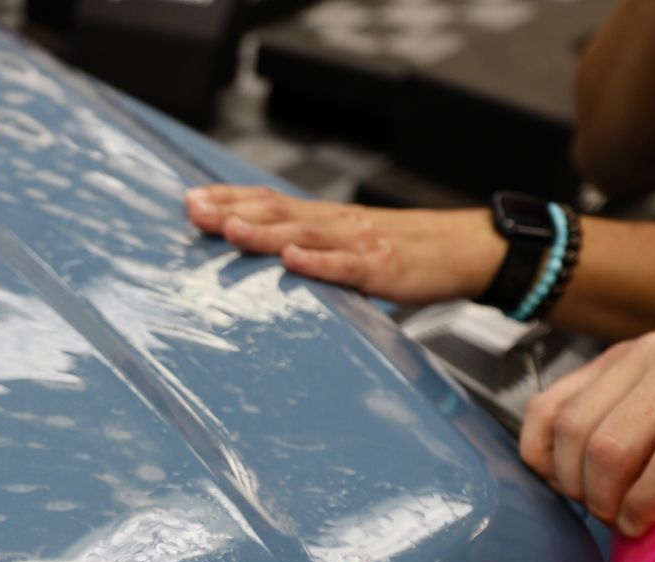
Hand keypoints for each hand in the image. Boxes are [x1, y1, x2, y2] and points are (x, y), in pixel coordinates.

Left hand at [185, 186, 504, 305]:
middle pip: (277, 213)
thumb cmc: (402, 250)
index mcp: (325, 219)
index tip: (192, 200)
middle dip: (232, 211)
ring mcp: (358, 244)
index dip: (230, 199)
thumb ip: (310, 246)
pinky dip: (317, 264)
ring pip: (304, 235)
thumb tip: (266, 253)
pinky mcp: (381, 269)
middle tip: (194, 210)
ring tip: (230, 228)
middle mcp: (335, 224)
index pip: (269, 202)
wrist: (462, 250)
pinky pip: (345, 267)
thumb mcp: (348, 243)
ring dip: (265, 232)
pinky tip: (292, 261)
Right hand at [519, 308, 654, 541]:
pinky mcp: (611, 354)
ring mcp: (641, 350)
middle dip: (603, 501)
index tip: (642, 530)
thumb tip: (649, 535)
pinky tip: (563, 469)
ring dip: (571, 478)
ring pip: (571, 426)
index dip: (648, 509)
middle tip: (618, 520)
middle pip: (610, 445)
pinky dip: (542, 446)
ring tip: (597, 496)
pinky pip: (551, 403)